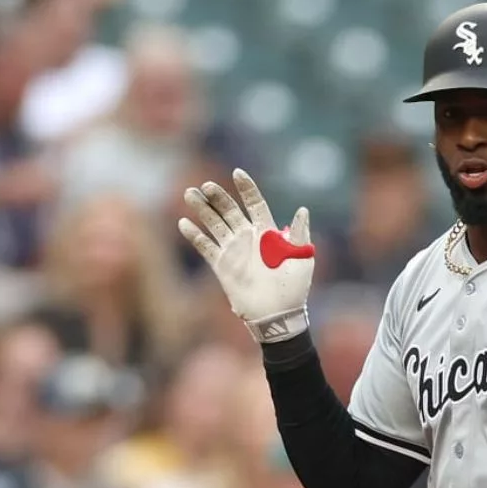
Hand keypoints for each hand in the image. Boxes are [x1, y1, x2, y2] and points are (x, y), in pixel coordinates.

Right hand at [178, 168, 315, 342]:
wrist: (277, 314)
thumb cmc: (293, 288)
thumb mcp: (301, 259)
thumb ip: (300, 234)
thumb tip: (303, 209)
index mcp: (268, 233)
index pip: (255, 204)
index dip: (247, 189)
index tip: (237, 173)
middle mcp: (248, 238)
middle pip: (230, 211)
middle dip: (218, 197)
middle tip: (206, 186)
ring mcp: (234, 251)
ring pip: (214, 224)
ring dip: (202, 209)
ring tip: (189, 193)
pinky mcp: (222, 265)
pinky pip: (206, 247)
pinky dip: (195, 235)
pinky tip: (183, 223)